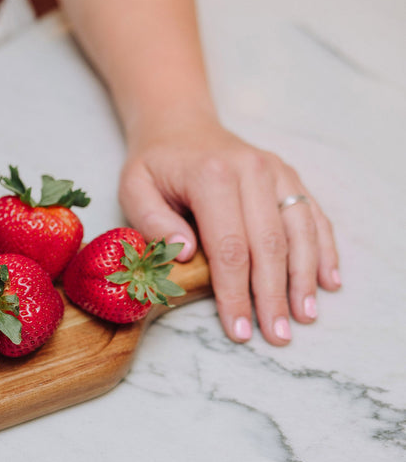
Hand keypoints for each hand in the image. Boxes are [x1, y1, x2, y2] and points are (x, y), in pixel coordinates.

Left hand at [118, 118, 339, 344]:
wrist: (179, 124)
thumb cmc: (154, 164)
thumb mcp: (134, 188)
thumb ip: (153, 222)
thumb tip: (186, 256)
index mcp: (212, 176)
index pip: (230, 247)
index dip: (236, 292)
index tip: (239, 329)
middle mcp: (252, 171)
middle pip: (270, 245)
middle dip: (273, 295)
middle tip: (277, 336)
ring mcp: (276, 172)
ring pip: (299, 232)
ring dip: (304, 278)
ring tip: (304, 317)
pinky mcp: (289, 176)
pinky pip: (312, 216)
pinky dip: (323, 250)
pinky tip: (328, 281)